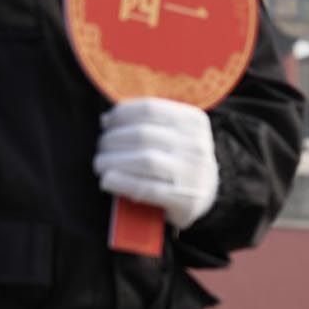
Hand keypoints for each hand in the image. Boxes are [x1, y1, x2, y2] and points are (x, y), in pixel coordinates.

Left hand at [94, 97, 218, 229]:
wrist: (207, 193)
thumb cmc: (178, 159)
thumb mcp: (174, 132)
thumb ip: (145, 122)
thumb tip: (107, 120)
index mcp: (194, 122)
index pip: (150, 110)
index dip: (121, 115)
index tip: (106, 123)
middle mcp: (196, 145)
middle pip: (143, 135)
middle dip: (112, 140)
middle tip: (102, 149)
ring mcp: (193, 173)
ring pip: (145, 160)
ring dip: (113, 161)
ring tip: (101, 165)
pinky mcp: (185, 199)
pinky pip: (147, 188)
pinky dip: (121, 183)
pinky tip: (108, 180)